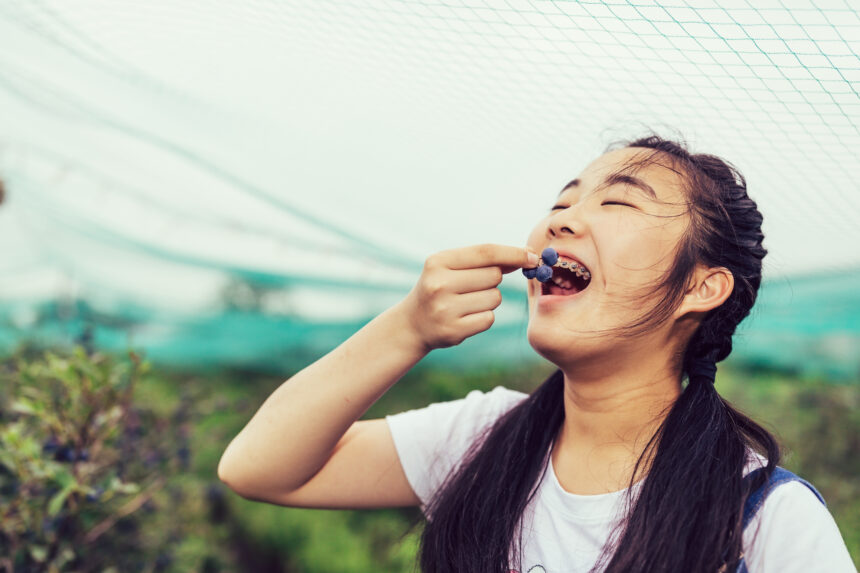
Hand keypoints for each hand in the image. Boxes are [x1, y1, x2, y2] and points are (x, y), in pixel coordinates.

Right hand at [398, 244, 538, 350]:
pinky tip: (465, 317)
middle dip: (493, 280)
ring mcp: (446, 309)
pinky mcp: (454, 330)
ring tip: (466, 303)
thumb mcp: (449, 268)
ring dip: (489, 300)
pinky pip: (489, 318)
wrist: (412, 324)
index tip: (532, 256)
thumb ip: (482, 260)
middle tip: (473, 286)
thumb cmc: (439, 289)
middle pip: (494, 275)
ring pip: (494, 298)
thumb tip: (525, 256)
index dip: (513, 253)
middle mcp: (440, 284)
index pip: (486, 252)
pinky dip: (483, 317)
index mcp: (438, 262)